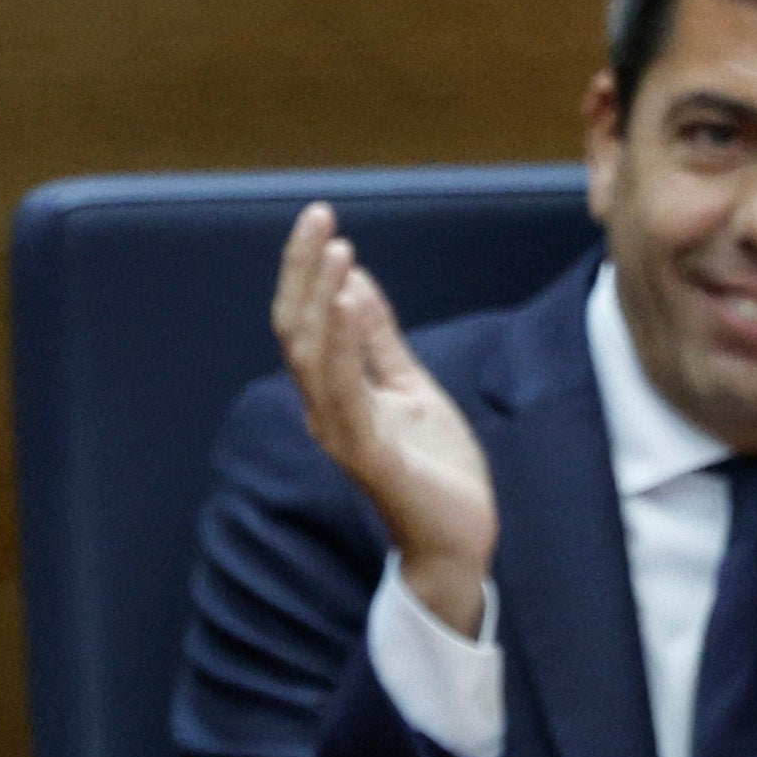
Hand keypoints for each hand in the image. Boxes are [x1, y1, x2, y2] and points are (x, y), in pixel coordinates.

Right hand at [275, 205, 495, 636]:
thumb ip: (380, 340)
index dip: (306, 270)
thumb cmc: (435, 469)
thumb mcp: (410, 387)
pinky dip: (344, 345)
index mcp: (333, 393)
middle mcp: (324, 410)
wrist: (459, 538)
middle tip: (318, 217)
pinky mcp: (369, 455)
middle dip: (304, 271)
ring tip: (336, 251)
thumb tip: (356, 281)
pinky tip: (350, 303)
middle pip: (297, 329)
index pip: (306, 321)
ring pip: (313, 356)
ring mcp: (342, 433)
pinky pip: (347, 393)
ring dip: (322, 298)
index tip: (321, 220)